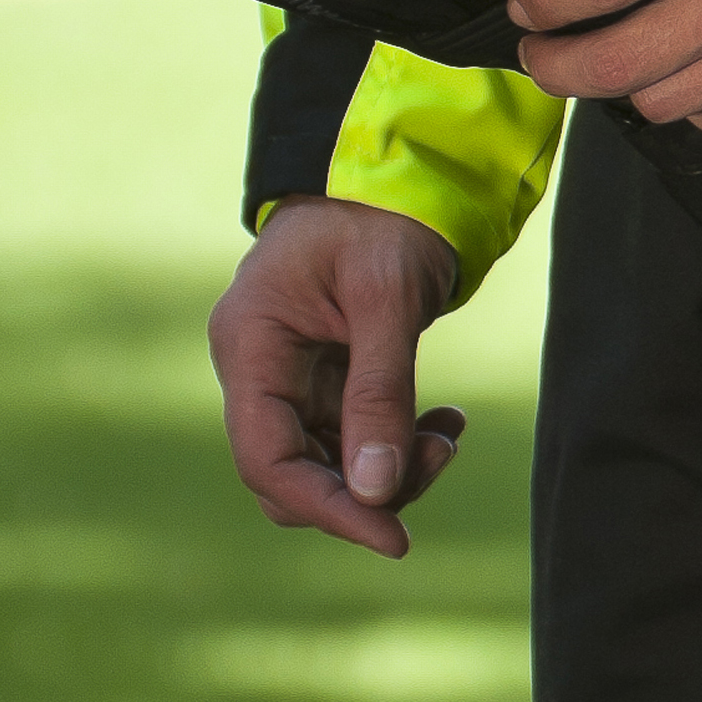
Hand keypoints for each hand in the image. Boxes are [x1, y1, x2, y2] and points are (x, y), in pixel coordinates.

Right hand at [209, 195, 462, 557]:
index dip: (327, 507)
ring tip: (451, 435)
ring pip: (328, 460)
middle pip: (295, 470)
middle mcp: (258, 366)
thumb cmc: (384, 213)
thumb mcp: (387, 296)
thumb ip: (379, 391)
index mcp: (251, 343)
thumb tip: (374, 492)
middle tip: (442, 456)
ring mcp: (289, 373)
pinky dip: (396, 438)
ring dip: (391, 464)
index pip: (268, 458)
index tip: (392, 537)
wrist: (401, 164)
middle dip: (368, 484)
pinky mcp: (324, 374)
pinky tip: (445, 422)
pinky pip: (351, 433)